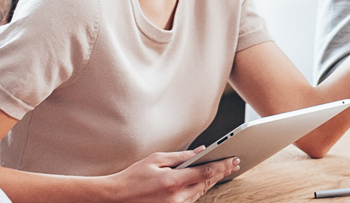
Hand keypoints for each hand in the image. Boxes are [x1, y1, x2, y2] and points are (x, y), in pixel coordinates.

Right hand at [103, 147, 238, 202]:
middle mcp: (176, 197)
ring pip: (200, 192)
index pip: (205, 172)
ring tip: (225, 170)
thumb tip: (200, 151)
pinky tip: (207, 182)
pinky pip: (191, 199)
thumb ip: (180, 156)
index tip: (233, 159)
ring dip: (213, 181)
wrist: (115, 197)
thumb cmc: (132, 177)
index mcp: (172, 181)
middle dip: (222, 172)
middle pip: (206, 183)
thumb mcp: (156, 159)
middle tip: (234, 163)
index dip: (221, 165)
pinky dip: (200, 189)